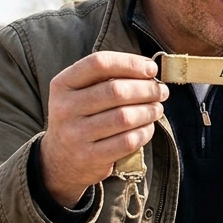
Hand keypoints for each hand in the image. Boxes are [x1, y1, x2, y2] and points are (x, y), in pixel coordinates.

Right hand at [39, 52, 167, 206]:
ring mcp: (75, 135)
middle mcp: (65, 108)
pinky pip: (127, 141)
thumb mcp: (80, 92)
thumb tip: (149, 70)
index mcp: (63, 84)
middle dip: (146, 89)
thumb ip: (107, 78)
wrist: (61, 159)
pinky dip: (144, 132)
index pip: (99, 63)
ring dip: (149, 111)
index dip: (130, 63)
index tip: (151, 69)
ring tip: (157, 108)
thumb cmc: (81, 117)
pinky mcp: (89, 157)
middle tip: (161, 91)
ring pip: (124, 117)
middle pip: (115, 90)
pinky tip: (148, 127)